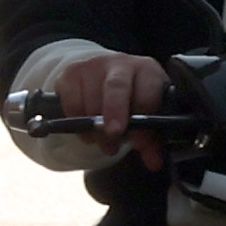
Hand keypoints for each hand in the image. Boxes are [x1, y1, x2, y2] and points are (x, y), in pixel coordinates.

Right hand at [51, 50, 171, 166]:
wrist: (103, 76)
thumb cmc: (131, 98)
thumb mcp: (146, 115)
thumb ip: (151, 140)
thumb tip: (155, 162)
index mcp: (147, 71)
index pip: (147, 91)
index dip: (143, 119)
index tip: (139, 141)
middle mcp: (120, 63)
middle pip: (117, 86)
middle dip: (115, 112)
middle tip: (114, 135)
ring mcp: (93, 66)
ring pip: (91, 98)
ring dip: (95, 128)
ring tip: (103, 142)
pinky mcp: (70, 74)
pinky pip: (70, 102)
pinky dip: (76, 121)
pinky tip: (87, 130)